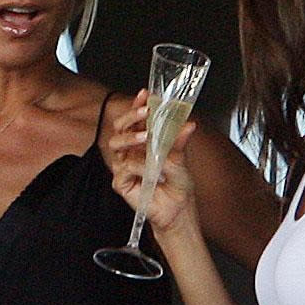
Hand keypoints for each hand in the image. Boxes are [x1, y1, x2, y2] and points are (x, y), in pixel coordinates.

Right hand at [108, 91, 197, 234]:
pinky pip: (123, 167)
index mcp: (143, 141)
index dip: (138, 105)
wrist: (178, 209)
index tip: (146, 94)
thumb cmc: (177, 185)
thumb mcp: (181, 158)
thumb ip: (180, 141)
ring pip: (116, 144)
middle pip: (119, 127)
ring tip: (145, 136)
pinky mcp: (120, 181)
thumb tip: (188, 124)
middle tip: (144, 112)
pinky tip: (148, 168)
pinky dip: (137, 165)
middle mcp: (130, 151)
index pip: (135, 119)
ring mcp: (123, 165)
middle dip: (130, 116)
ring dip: (130, 137)